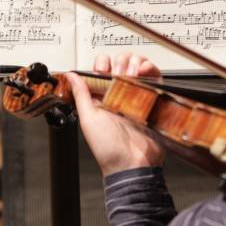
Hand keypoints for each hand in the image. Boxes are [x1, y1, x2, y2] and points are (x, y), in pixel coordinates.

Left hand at [68, 53, 165, 176]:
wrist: (132, 164)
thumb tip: (70, 76)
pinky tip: (144, 72)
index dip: (102, 64)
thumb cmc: (108, 148)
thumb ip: (81, 95)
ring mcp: (137, 95)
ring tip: (132, 74)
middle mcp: (119, 93)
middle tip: (119, 74)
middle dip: (120, 61)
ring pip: (137, 65)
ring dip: (135, 63)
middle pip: (121, 62)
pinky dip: (150, 68)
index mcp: (101, 96)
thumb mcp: (89, 119)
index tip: (103, 70)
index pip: (102, 68)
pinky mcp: (153, 98)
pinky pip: (154, 76)